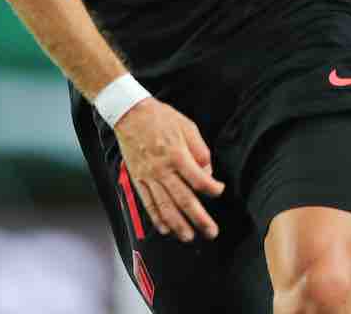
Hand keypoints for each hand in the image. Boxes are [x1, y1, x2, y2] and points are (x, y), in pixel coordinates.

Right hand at [113, 98, 225, 241]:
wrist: (130, 115)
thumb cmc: (162, 119)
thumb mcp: (188, 127)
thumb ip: (200, 150)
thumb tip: (208, 171)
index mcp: (177, 155)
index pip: (198, 180)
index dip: (212, 189)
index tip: (219, 191)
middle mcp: (162, 169)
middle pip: (183, 199)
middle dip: (199, 218)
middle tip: (211, 231)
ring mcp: (148, 177)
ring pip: (165, 207)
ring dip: (178, 225)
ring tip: (189, 236)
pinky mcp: (137, 179)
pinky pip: (148, 203)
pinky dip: (157, 218)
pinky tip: (165, 228)